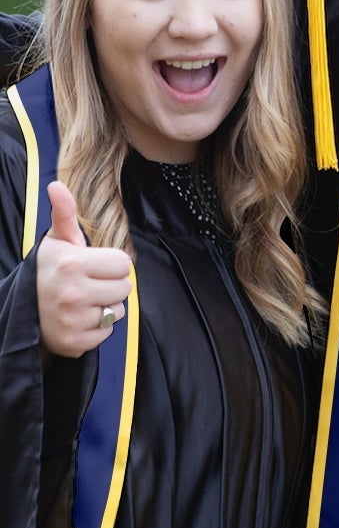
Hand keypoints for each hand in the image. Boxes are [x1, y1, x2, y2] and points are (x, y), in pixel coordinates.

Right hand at [36, 181, 132, 357]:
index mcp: (72, 264)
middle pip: (125, 287)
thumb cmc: (48, 271)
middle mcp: (72, 292)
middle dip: (110, 285)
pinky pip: (107, 333)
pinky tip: (77, 320)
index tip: (90, 266)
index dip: (110, 264)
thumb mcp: (56, 241)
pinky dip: (96, 329)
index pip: (124, 263)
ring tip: (81, 302)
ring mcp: (72, 320)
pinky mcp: (75, 342)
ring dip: (104, 307)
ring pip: (117, 311)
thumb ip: (65, 213)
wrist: (23, 312)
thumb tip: (56, 185)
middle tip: (86, 285)